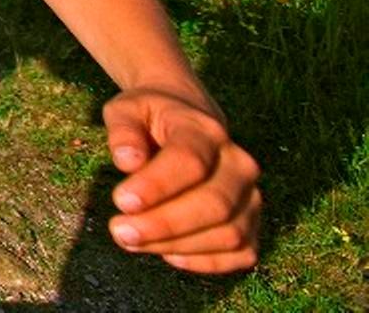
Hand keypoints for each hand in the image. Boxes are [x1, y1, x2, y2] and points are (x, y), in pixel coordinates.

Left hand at [101, 88, 260, 272]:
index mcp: (206, 130)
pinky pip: (241, 254)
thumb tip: (127, 161)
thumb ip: (123, 131)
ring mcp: (250, 195)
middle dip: (164, 225)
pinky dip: (206, 262)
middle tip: (119, 231)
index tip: (120, 201)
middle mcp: (238, 163)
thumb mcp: (127, 110)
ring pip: (229, 234)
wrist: (188, 118)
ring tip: (131, 241)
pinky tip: (167, 254)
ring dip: (177, 245)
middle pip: (215, 204)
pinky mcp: (252, 223)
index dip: (156, 186)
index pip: (190, 162)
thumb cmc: (150, 117)